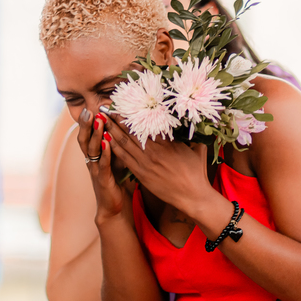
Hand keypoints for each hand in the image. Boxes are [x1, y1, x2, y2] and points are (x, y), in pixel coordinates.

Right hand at [77, 109, 129, 223]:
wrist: (113, 206)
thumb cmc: (115, 181)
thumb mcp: (115, 160)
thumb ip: (116, 145)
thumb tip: (125, 128)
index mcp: (94, 155)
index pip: (88, 135)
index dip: (87, 122)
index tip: (90, 107)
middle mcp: (91, 161)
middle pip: (84, 139)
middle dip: (86, 124)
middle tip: (88, 110)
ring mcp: (95, 170)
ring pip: (92, 150)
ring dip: (95, 134)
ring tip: (98, 121)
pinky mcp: (102, 180)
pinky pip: (102, 164)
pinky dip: (104, 153)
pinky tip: (106, 143)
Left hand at [101, 115, 216, 217]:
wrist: (192, 196)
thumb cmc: (197, 174)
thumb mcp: (198, 149)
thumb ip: (193, 136)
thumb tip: (196, 123)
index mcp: (167, 142)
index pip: (146, 123)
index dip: (133, 113)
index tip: (124, 104)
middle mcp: (154, 150)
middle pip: (132, 130)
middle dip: (118, 118)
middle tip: (106, 108)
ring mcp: (146, 162)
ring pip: (125, 142)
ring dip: (112, 130)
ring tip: (102, 119)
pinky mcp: (141, 174)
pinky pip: (124, 158)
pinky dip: (114, 147)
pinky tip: (106, 139)